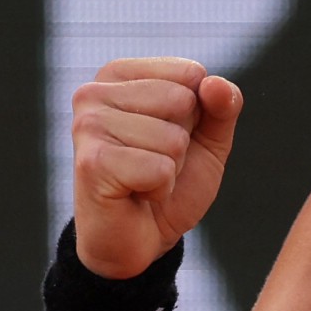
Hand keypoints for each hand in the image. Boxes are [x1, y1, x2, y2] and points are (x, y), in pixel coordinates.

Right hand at [70, 57, 242, 278]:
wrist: (140, 237)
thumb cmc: (169, 181)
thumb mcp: (208, 138)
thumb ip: (222, 105)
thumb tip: (215, 84)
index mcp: (119, 75)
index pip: (191, 73)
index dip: (197, 113)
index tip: (168, 135)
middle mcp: (93, 93)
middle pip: (182, 101)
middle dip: (183, 141)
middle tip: (155, 162)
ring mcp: (88, 126)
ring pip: (173, 138)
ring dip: (170, 168)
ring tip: (143, 178)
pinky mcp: (92, 163)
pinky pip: (160, 169)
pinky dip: (160, 188)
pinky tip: (135, 193)